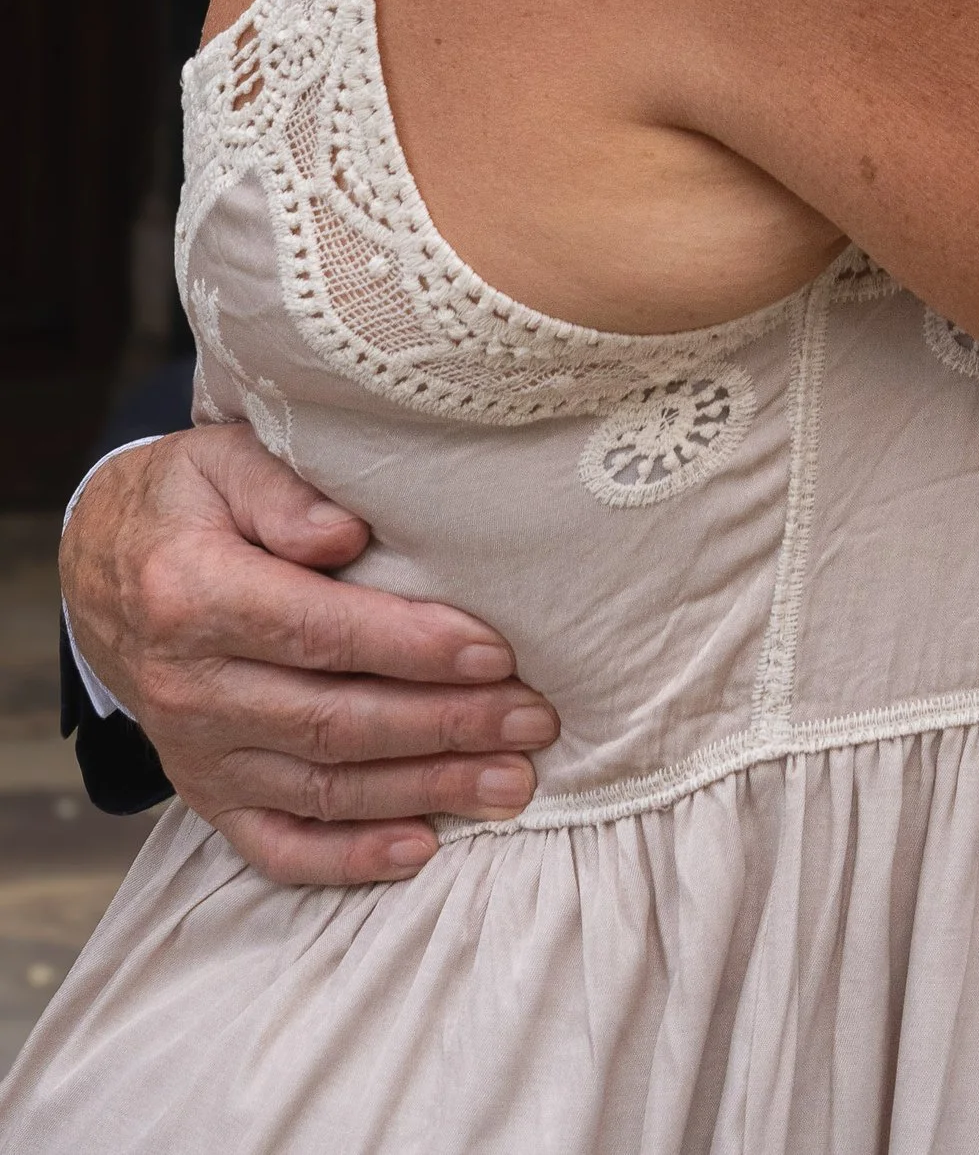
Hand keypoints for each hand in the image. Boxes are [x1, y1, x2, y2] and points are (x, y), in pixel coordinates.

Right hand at [61, 424, 559, 884]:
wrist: (103, 566)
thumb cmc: (189, 502)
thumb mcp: (224, 461)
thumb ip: (284, 492)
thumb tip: (346, 533)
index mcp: (193, 596)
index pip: (317, 632)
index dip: (411, 647)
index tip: (495, 653)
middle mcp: (190, 688)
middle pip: (333, 720)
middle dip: (444, 726)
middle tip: (532, 722)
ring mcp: (196, 752)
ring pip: (321, 788)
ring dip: (422, 791)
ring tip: (511, 784)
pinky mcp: (206, 792)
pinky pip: (274, 844)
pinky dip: (347, 858)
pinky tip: (421, 849)